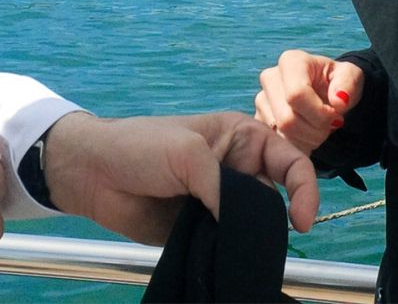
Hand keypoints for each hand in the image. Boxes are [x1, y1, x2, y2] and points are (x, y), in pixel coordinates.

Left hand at [41, 111, 318, 245]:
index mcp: (242, 139)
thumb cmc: (139, 145)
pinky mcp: (202, 230)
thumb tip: (238, 223)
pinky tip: (223, 258)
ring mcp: (219, 202)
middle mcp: (237, 171)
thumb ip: (221, 186)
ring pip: (251, 226)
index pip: (290, 161)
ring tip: (236, 248)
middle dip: (274, 220)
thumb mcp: (187, 152)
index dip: (304, 189)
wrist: (93, 174)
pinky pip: (226, 245)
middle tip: (259, 237)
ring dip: (249, 239)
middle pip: (276, 199)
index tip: (301, 220)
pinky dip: (228, 253)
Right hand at [254, 49, 365, 153]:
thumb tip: (339, 101)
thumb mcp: (351, 77)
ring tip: (319, 129)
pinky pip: (278, 143)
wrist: (326, 92)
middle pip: (287, 119)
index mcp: (291, 61)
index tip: (336, 114)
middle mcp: (270, 78)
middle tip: (330, 126)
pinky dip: (298, 145)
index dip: (320, 113)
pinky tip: (307, 135)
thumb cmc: (337, 82)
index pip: (297, 95)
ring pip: (282, 134)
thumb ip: (348, 84)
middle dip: (315, 131)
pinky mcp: (259, 119)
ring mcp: (262, 100)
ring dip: (308, 140)